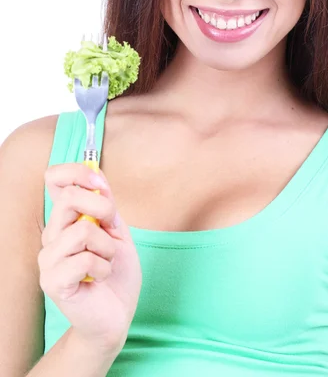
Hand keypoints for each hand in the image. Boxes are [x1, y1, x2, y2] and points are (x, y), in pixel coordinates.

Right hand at [38, 163, 141, 352]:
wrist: (115, 316)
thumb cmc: (116, 273)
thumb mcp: (118, 230)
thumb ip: (106, 204)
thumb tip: (96, 177)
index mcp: (65, 219)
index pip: (54, 178)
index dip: (77, 172)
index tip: (101, 185)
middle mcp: (51, 235)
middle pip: (68, 198)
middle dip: (103, 209)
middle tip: (113, 231)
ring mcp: (48, 258)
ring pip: (82, 230)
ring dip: (107, 246)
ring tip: (106, 261)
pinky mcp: (52, 281)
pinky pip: (85, 259)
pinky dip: (104, 267)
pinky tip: (100, 278)